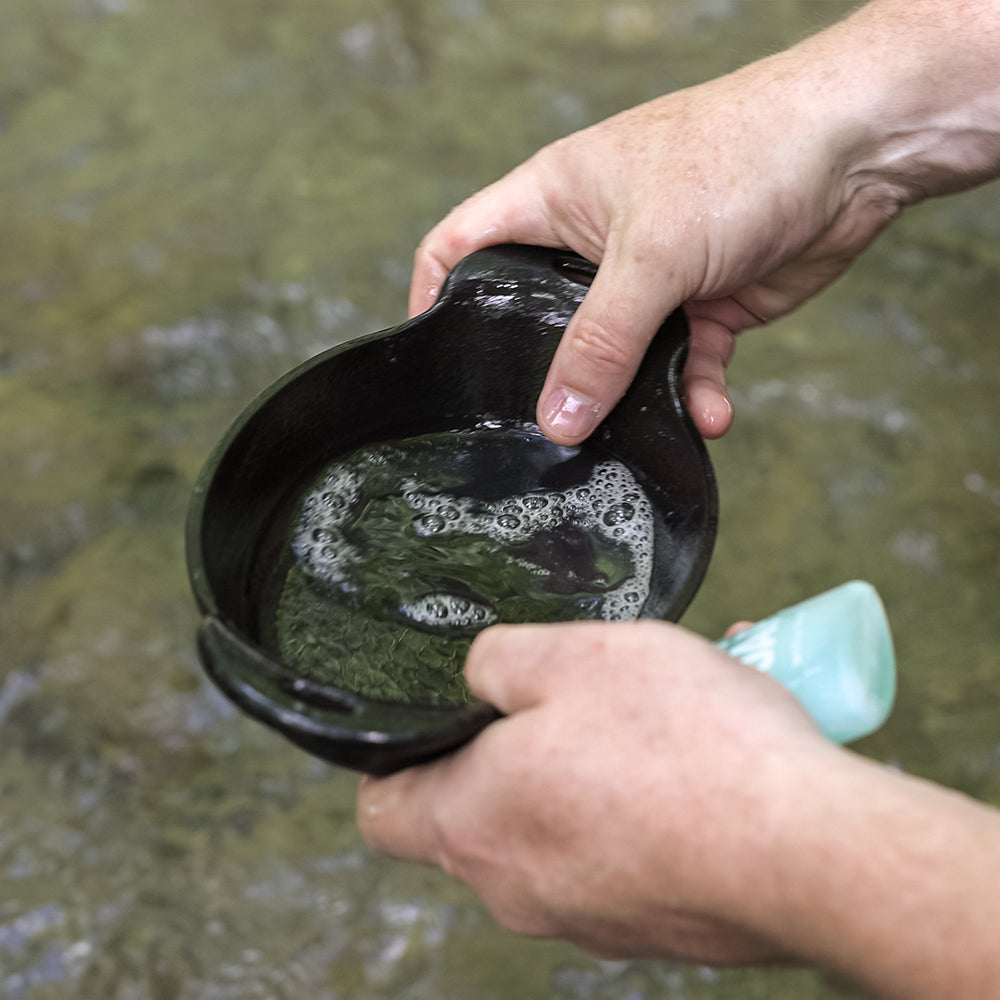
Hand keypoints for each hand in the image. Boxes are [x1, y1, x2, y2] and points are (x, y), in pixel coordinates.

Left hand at [357, 620, 830, 965]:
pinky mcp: (654, 925)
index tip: (443, 721)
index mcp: (474, 825)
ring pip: (563, 826)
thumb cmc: (680, 746)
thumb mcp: (570, 655)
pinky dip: (645, 805)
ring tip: (655, 715)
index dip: (398, 759)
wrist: (809, 850)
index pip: (384, 810)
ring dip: (594, 768)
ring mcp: (589, 916)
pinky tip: (698, 758)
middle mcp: (518, 888)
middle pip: (483, 812)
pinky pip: (625, 850)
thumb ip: (497, 660)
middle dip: (520, 748)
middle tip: (576, 694)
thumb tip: (482, 675)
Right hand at [409, 54, 898, 443]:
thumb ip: (600, 342)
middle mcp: (591, 240)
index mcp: (552, 200)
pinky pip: (680, 367)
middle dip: (544, 372)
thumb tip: (557, 417)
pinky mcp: (702, 306)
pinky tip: (708, 413)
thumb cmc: (742, 154)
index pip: (462, 244)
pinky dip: (691, 395)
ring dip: (629, 398)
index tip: (434, 356)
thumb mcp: (651, 253)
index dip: (433, 295)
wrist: (859, 149)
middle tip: (542, 424)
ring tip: (636, 434)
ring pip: (615, 356)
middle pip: (539, 319)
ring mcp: (648, 278)